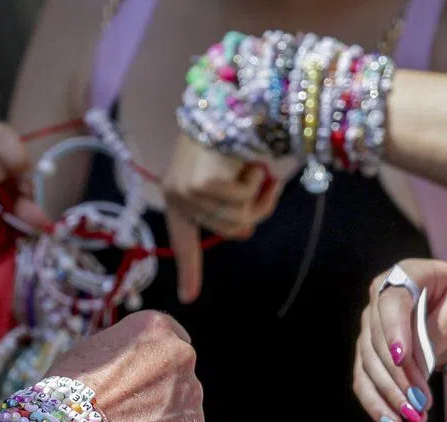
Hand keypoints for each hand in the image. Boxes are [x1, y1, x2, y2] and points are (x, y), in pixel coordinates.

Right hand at [51, 310, 204, 421]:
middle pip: (180, 377)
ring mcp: (192, 394)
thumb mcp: (94, 351)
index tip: (142, 382)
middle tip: (132, 412)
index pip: (172, 342)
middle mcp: (182, 355)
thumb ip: (126, 354)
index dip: (156, 365)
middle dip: (163, 394)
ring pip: (185, 409)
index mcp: (157, 328)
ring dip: (166, 421)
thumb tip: (133, 367)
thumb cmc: (71, 389)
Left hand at [162, 134, 283, 302]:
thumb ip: (236, 204)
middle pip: (229, 231)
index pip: (185, 239)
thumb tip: (243, 228)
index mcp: (180, 194)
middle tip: (268, 185)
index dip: (189, 269)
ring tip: (256, 169)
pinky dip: (255, 183)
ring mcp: (186, 192)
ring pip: (236, 221)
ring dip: (257, 196)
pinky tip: (248, 161)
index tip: (188, 298)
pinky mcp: (201, 186)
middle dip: (256, 211)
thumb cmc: (236, 134)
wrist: (231, 99)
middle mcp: (177, 195)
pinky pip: (241, 203)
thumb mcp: (234, 176)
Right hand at [354, 258, 446, 421]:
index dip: (394, 332)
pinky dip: (377, 404)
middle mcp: (379, 300)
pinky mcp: (373, 354)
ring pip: (369, 366)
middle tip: (420, 404)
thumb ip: (441, 328)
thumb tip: (416, 363)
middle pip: (378, 341)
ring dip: (389, 396)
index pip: (391, 303)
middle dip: (398, 377)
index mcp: (405, 275)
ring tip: (414, 418)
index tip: (403, 359)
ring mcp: (372, 328)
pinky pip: (366, 381)